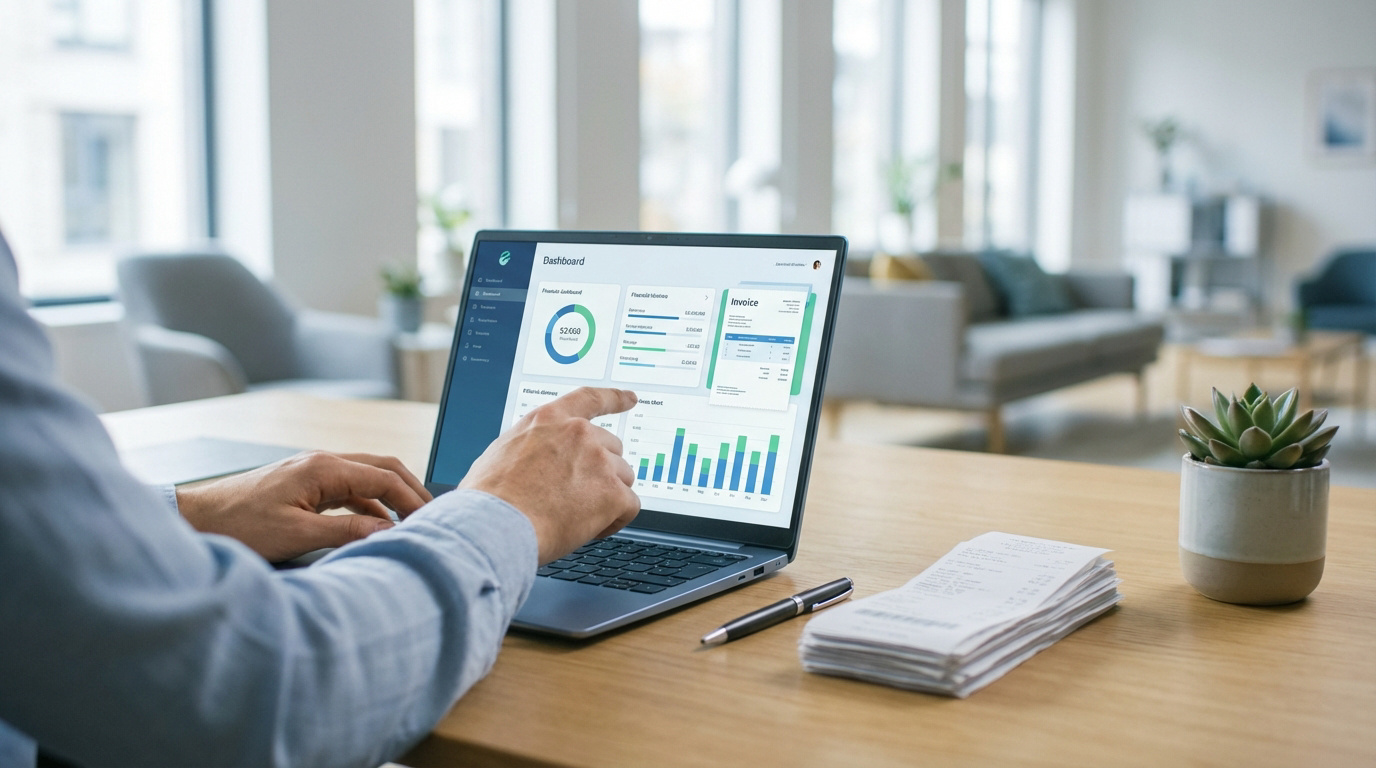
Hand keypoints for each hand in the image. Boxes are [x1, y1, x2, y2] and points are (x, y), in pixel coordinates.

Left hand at [176, 451, 431, 561]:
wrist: (195, 521)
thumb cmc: (238, 526)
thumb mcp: (296, 535)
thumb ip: (346, 532)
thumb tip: (388, 532)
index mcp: (324, 468)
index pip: (385, 478)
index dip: (414, 500)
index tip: (434, 521)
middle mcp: (322, 462)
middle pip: (383, 468)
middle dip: (411, 491)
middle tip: (434, 517)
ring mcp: (313, 472)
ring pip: (367, 478)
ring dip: (392, 498)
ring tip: (412, 522)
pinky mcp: (304, 486)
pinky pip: (349, 491)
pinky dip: (370, 506)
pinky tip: (377, 526)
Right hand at [461, 387, 639, 563]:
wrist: (494, 525)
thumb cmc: (489, 498)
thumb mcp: (501, 452)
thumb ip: (531, 447)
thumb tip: (535, 461)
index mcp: (549, 420)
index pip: (589, 399)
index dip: (614, 398)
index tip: (630, 398)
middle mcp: (578, 434)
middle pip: (611, 449)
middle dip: (601, 472)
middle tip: (577, 496)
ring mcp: (599, 462)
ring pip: (623, 478)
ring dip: (607, 496)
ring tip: (577, 516)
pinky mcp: (612, 493)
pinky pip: (629, 506)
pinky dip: (614, 520)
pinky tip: (591, 529)